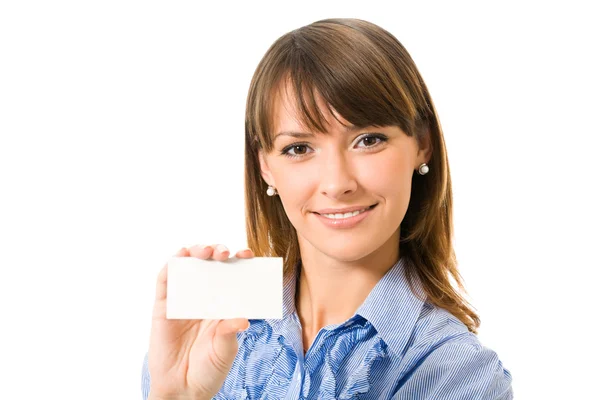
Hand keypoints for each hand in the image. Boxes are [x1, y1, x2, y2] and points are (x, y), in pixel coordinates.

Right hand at [148, 244, 253, 399]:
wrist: (182, 389)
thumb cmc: (208, 369)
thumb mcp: (224, 351)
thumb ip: (230, 333)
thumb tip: (242, 320)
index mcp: (223, 304)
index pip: (233, 276)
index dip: (240, 262)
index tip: (249, 255)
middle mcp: (204, 297)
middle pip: (211, 265)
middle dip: (219, 252)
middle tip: (225, 254)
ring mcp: (183, 299)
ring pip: (189, 266)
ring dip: (196, 252)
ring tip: (206, 251)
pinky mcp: (163, 306)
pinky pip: (165, 280)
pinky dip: (172, 265)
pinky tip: (180, 256)